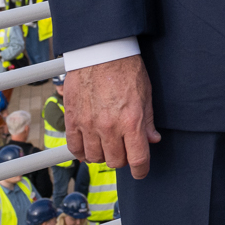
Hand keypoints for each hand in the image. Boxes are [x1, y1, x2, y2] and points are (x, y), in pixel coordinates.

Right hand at [62, 55, 159, 178]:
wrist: (100, 53)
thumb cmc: (126, 69)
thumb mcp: (146, 94)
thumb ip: (148, 121)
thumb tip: (152, 140)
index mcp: (132, 121)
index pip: (137, 159)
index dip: (141, 170)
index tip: (141, 171)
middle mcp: (109, 128)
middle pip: (115, 162)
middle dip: (123, 159)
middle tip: (125, 149)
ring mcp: (88, 126)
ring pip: (94, 158)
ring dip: (102, 155)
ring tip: (107, 145)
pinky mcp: (72, 121)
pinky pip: (74, 149)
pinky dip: (81, 152)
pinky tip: (89, 145)